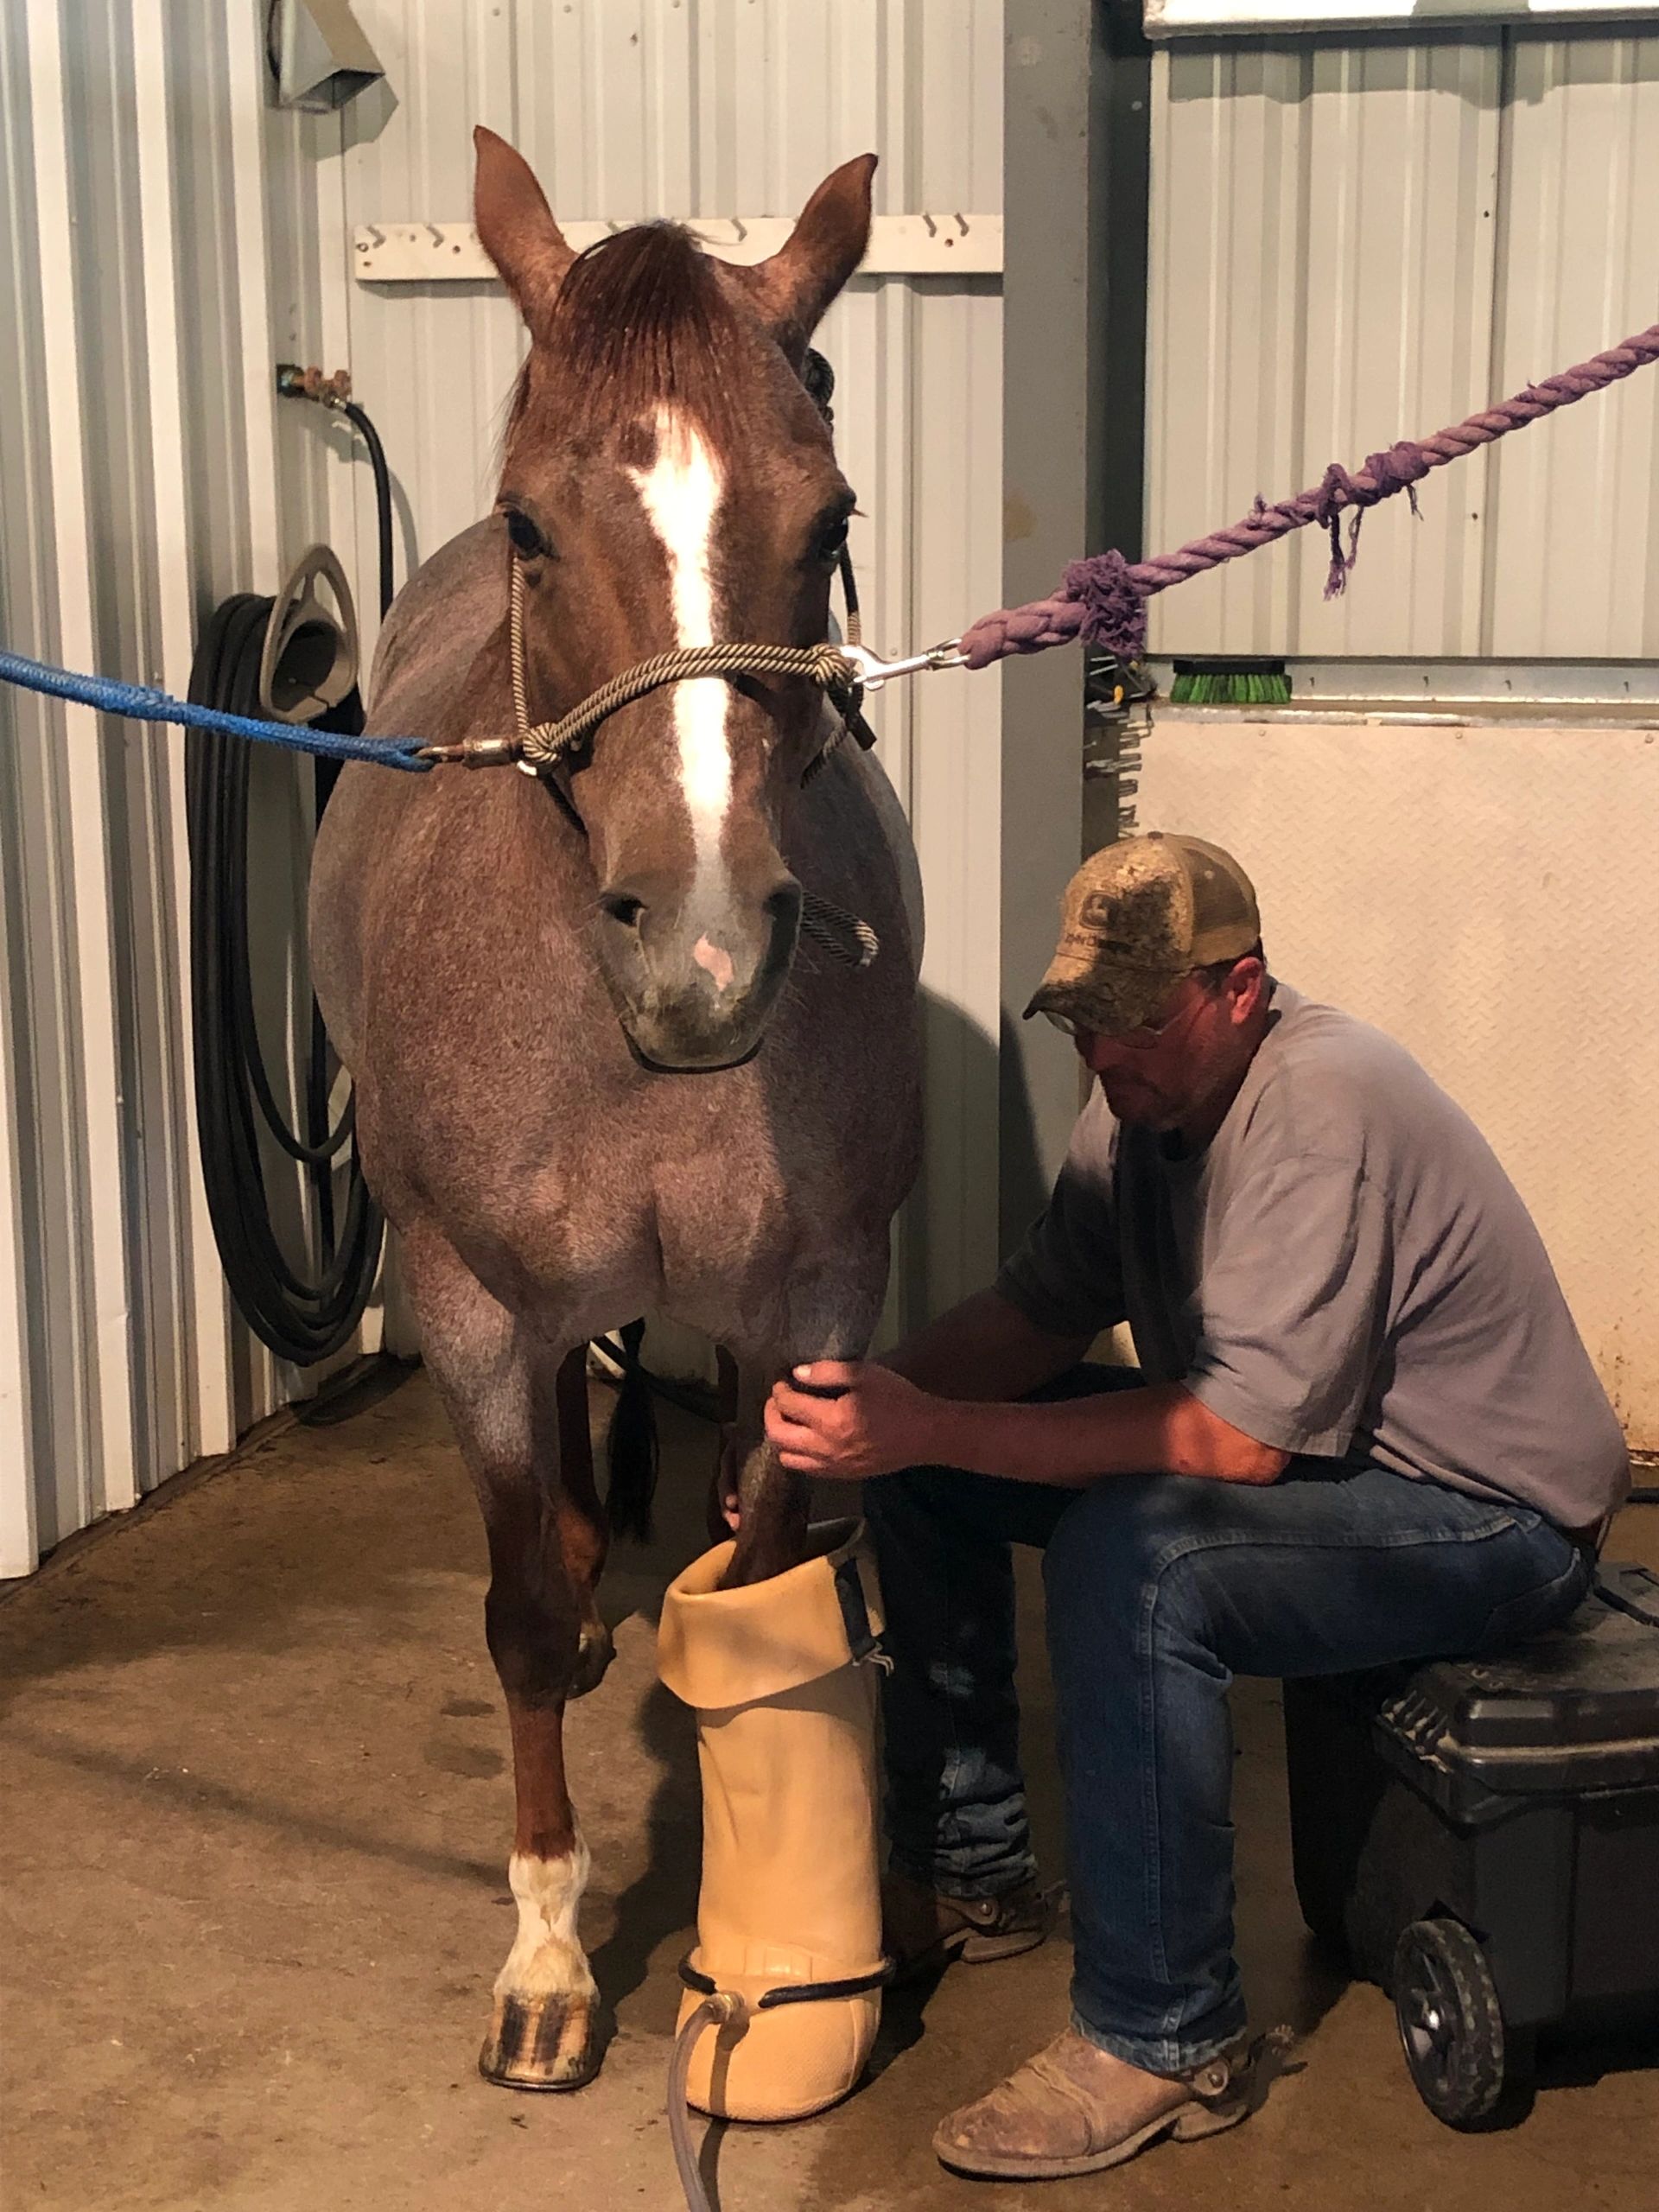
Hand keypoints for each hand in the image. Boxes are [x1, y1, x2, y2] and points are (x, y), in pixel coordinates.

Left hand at [764, 1361, 949, 1479]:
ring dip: (782, 1437)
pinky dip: (797, 1453)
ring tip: (791, 1419)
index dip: (779, 1390)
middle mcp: (825, 1448)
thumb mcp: (865, 1374)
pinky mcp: (841, 1476)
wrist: (926, 1434)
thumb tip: (796, 1374)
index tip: (782, 1380)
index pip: (788, 1405)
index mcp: (831, 1421)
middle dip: (771, 1414)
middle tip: (778, 1399)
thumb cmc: (897, 1399)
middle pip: (778, 1435)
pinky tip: (807, 1437)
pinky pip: (806, 1469)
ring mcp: (832, 1466)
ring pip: (787, 1458)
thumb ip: (828, 1372)